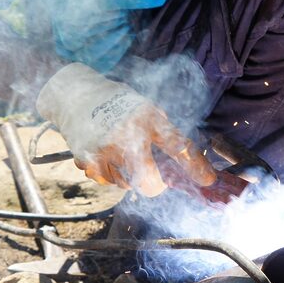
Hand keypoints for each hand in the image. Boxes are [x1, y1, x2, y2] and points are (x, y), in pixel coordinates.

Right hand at [36, 63, 215, 195]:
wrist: (75, 97)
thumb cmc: (118, 103)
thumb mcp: (146, 107)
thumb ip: (163, 132)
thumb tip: (187, 163)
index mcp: (147, 117)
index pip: (178, 146)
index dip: (196, 167)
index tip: (207, 181)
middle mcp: (127, 134)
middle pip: (150, 182)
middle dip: (157, 185)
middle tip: (157, 179)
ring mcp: (105, 150)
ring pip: (129, 184)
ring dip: (132, 176)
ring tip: (123, 154)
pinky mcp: (88, 161)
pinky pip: (108, 182)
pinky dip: (112, 174)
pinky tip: (106, 154)